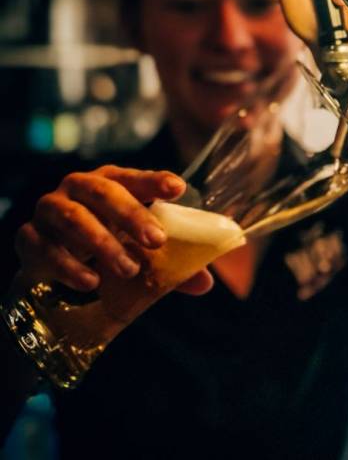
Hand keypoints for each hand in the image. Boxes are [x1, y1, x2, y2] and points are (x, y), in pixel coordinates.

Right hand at [14, 165, 212, 295]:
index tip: (177, 188)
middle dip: (131, 214)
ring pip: (72, 217)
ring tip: (128, 269)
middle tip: (157, 240)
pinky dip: (68, 265)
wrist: (55, 273)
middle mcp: (77, 190)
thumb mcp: (140, 255)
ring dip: (102, 243)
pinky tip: (90, 282)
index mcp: (109, 185)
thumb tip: (205, 283)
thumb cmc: (107, 250)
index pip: (133, 178)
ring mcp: (49, 211)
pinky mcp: (28, 238)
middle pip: (102, 191)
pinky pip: (43, 247)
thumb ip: (171, 266)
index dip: (154, 181)